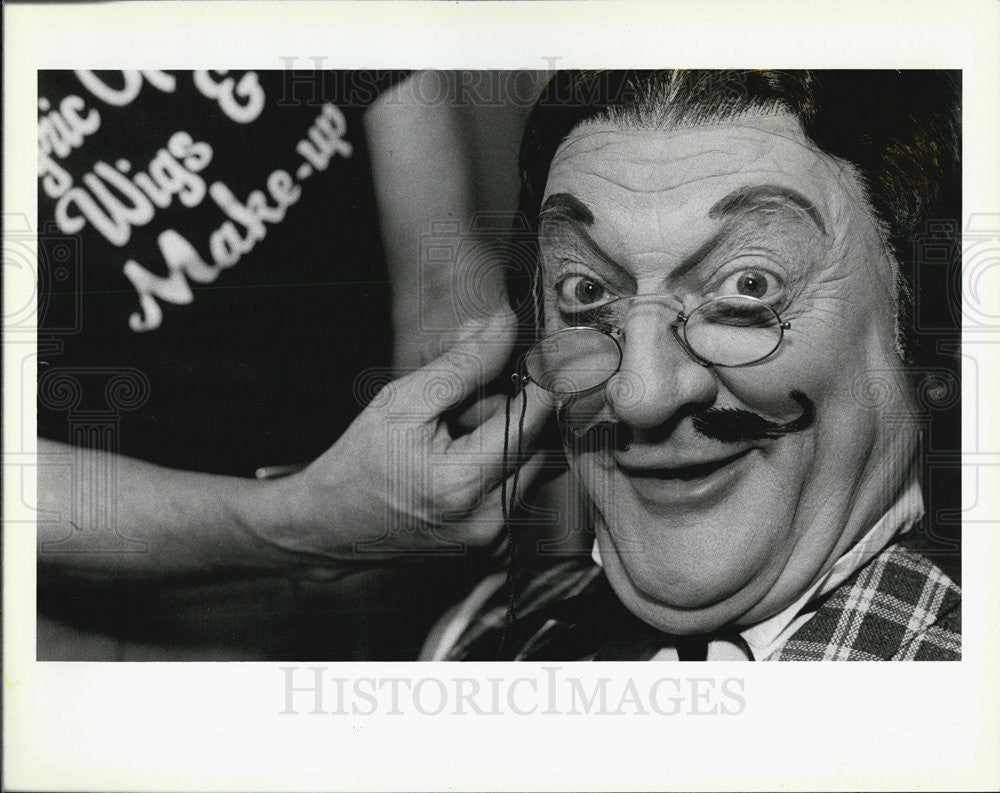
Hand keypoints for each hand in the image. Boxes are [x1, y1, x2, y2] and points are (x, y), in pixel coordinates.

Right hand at [260, 308, 552, 562]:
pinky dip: (498, 467)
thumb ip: (463, 364)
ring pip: (531, 467)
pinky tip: (459, 464)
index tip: (536, 358)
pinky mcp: (493, 545)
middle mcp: (488, 519)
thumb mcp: (403, 402)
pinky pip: (516, 490)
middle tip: (465, 406)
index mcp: (462, 482)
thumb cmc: (360, 462)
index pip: (532, 421)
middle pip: (535, 443)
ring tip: (456, 439)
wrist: (331, 526)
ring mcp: (493, 539)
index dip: (539, 383)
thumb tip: (505, 328)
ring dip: (505, 442)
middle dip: (510, 414)